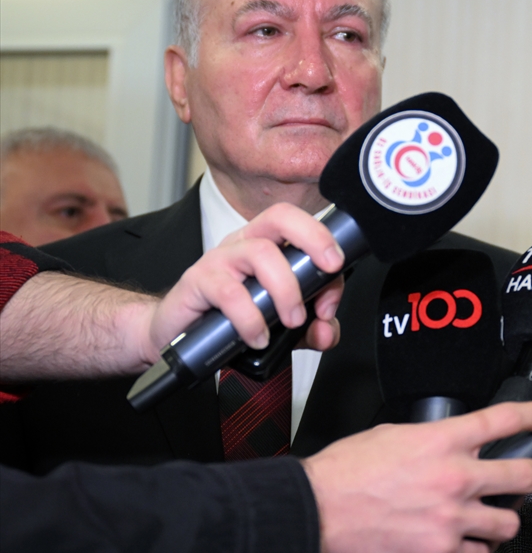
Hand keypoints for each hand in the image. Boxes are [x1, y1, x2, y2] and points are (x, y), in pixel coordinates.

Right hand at [143, 203, 344, 364]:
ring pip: (260, 253)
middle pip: (280, 217)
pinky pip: (229, 292)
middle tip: (328, 270)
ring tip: (292, 321)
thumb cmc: (229, 319)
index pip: (301, 226)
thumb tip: (327, 332)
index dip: (325, 244)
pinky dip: (251, 318)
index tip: (336, 273)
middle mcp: (244, 244)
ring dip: (286, 290)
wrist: (174, 334)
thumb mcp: (280, 325)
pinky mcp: (198, 281)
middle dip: (313, 238)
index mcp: (267, 244)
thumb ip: (311, 328)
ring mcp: (220, 259)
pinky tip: (258, 336)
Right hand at [301, 401, 531, 552]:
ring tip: (499, 519)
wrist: (316, 512)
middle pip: (525, 474)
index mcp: (442, 439)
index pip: (504, 420)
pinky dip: (478, 551)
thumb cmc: (342, 473)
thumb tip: (445, 444)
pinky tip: (470, 545)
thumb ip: (429, 440)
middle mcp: (455, 476)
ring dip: (506, 520)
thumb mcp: (391, 435)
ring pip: (508, 521)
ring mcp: (452, 516)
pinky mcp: (441, 549)